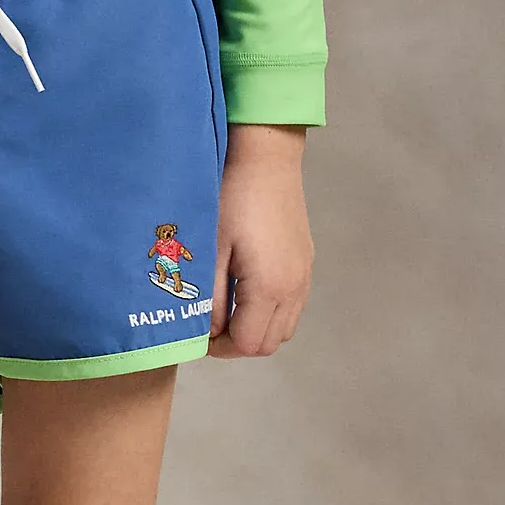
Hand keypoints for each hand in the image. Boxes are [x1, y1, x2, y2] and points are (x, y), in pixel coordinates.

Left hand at [209, 124, 312, 359]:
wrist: (266, 156)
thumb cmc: (231, 199)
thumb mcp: (210, 252)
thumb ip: (210, 300)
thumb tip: (208, 334)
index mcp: (270, 287)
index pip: (249, 344)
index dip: (220, 348)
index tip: (198, 333)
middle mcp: (295, 288)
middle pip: (269, 344)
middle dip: (237, 342)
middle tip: (210, 324)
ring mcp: (304, 275)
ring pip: (283, 328)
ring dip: (255, 329)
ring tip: (227, 309)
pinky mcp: (306, 263)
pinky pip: (291, 306)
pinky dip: (269, 312)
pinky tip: (245, 291)